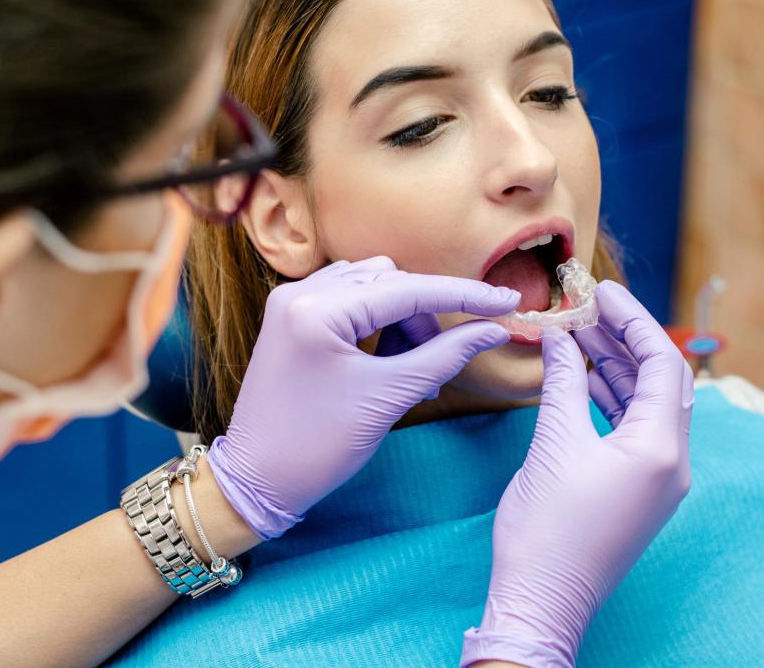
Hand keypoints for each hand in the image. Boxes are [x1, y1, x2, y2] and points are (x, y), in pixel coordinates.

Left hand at [207, 256, 519, 538]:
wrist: (255, 481)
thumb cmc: (317, 447)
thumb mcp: (387, 398)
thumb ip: (443, 356)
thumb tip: (493, 330)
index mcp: (316, 310)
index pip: (407, 290)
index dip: (464, 295)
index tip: (508, 301)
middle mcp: (299, 293)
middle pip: (389, 280)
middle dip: (426, 316)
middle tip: (444, 362)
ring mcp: (292, 304)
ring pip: (371, 288)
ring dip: (403, 320)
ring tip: (415, 371)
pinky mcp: (292, 320)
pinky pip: (349, 302)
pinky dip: (378, 325)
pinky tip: (389, 362)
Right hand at [462, 281, 693, 667]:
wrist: (542, 599)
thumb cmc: (546, 526)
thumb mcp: (553, 444)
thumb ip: (562, 383)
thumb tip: (561, 338)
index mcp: (660, 449)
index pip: (661, 363)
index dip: (633, 319)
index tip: (601, 290)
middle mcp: (672, 462)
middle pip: (661, 381)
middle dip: (626, 340)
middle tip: (589, 308)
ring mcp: (658, 479)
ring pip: (647, 405)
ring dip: (617, 368)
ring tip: (580, 336)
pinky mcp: (638, 491)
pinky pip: (635, 430)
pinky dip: (611, 400)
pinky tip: (583, 380)